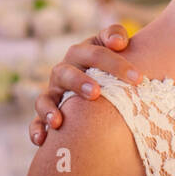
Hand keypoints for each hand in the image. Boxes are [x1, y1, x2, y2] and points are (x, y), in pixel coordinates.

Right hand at [29, 23, 140, 145]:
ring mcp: (54, 92)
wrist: (99, 79)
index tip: (138, 79)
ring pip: (45, 98)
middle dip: (79, 82)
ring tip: (58, 122)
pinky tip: (41, 140)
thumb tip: (118, 42)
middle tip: (96, 93)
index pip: (96, 53)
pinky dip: (37, 129)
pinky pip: (37, 121)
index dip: (115, 63)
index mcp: (82, 53)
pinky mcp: (47, 112)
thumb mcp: (114, 45)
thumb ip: (116, 35)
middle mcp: (64, 71)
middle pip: (66, 72)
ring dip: (50, 109)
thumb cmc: (111, 64)